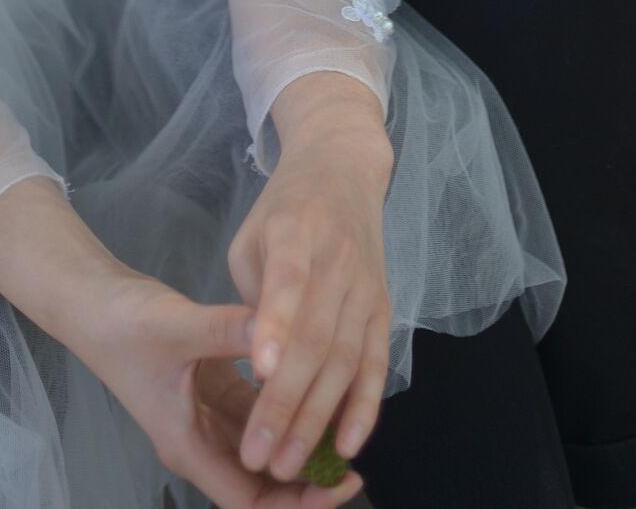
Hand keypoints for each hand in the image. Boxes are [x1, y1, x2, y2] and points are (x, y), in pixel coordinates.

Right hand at [73, 269, 359, 508]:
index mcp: (190, 448)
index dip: (296, 504)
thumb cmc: (126, 326)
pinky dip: (287, 411)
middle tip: (353, 469)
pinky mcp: (213, 389)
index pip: (251, 502)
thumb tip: (279, 329)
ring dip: (300, 451)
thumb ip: (228, 331)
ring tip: (344, 436)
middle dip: (306, 486)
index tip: (339, 484)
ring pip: (263, 451)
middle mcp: (203, 443)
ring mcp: (208, 418)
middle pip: (261, 487)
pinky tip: (317, 393)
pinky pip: (258, 414)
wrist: (93, 302)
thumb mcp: (177, 327)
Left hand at [228, 86, 393, 489]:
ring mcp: (366, 286)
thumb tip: (258, 366)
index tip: (260, 372)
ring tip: (290, 466)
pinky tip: (346, 446)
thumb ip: (252, 295)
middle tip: (260, 457)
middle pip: (316, 338)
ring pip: (344, 360)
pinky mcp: (384, 307)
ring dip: (319, 419)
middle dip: (288, 404)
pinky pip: (376, 363)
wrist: (343, 169)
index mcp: (295, 231)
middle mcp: (337, 260)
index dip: (277, 325)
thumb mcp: (251, 236)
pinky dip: (364, 407)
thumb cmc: (283, 211)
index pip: (289, 282)